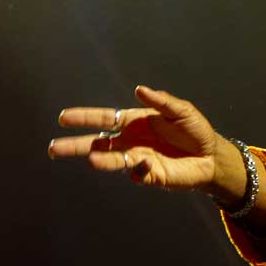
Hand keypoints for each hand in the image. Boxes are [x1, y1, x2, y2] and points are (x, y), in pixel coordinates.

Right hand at [48, 85, 228, 193]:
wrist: (211, 156)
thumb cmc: (195, 130)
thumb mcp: (181, 110)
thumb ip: (161, 101)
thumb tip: (139, 90)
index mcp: (135, 122)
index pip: (105, 118)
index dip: (85, 118)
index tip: (63, 118)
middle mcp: (131, 141)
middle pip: (98, 142)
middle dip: (76, 145)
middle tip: (54, 149)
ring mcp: (138, 159)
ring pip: (112, 160)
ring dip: (101, 160)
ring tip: (90, 160)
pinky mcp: (150, 175)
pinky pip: (138, 173)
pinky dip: (137, 170)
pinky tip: (144, 164)